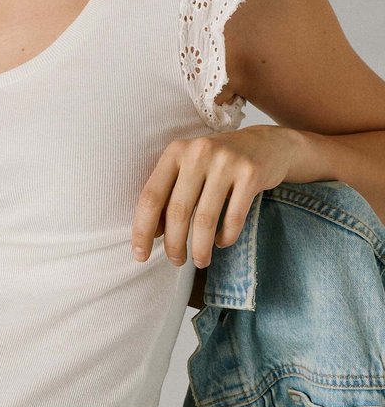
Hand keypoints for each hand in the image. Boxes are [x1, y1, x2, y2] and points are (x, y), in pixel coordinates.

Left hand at [131, 125, 302, 268]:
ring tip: (199, 261)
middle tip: (176, 261)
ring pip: (205, 218)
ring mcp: (227, 162)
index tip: (140, 255)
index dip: (142, 229)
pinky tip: (221, 242)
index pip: (151, 196)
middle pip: (177, 211)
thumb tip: (152, 233)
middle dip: (174, 244)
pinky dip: (225, 237)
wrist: (266, 144)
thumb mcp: (188, 170)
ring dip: (200, 247)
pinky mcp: (252, 174)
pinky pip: (234, 217)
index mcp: (175, 152)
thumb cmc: (217, 165)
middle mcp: (199, 153)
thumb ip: (169, 195)